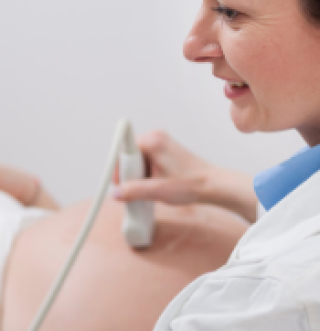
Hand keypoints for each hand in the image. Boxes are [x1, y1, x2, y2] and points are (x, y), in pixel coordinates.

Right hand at [112, 130, 257, 221]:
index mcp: (152, 141)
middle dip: (128, 174)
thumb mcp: (157, 191)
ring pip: (136, 160)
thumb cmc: (192, 185)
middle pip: (127, 156)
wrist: (215, 186)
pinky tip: (154, 185)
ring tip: (150, 189)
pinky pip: (145, 161)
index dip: (119, 169)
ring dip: (137, 176)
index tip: (122, 183)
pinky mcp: (164, 151)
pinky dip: (145, 174)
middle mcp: (155, 137)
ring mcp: (160, 143)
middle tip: (138, 189)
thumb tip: (115, 193)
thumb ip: (133, 191)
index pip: (121, 150)